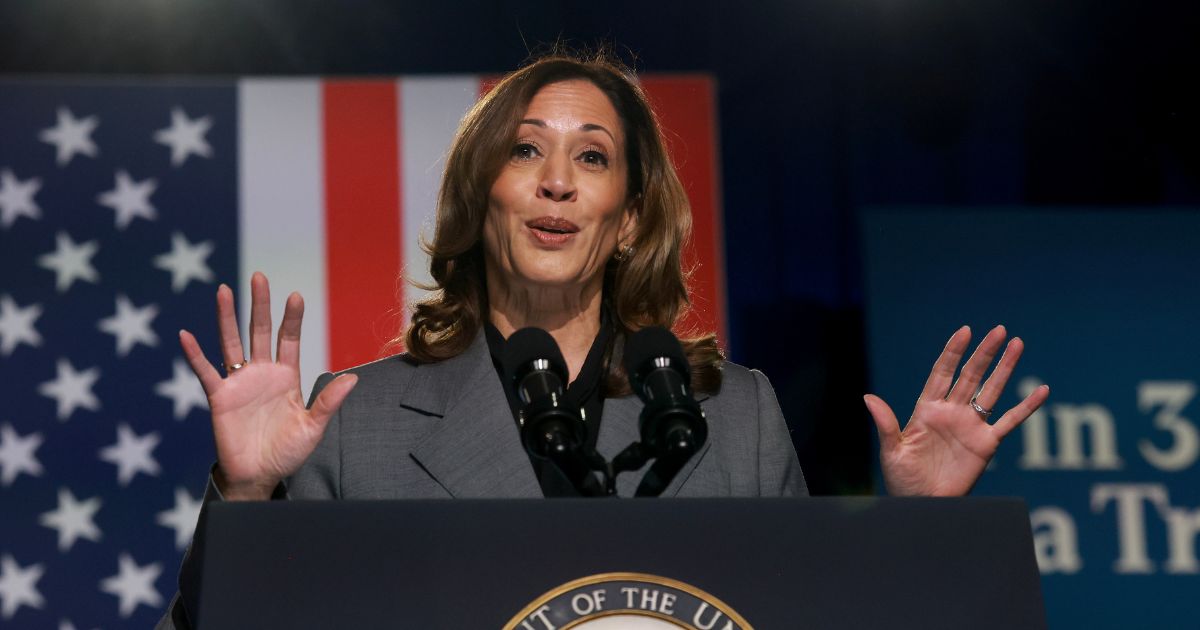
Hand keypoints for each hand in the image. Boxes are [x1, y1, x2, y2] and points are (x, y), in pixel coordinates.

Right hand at [179, 272, 357, 499]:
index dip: (291, 319)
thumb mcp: (313, 427)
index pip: (290, 340)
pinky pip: (205, 372)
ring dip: (227, 317)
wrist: (259, 476)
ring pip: (232, 343)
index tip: (295, 296)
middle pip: (260, 332)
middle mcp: (262, 374)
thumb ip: (329, 402)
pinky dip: (195, 354)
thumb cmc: (287, 452)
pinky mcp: (219, 397)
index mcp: (287, 377)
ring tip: (223, 290)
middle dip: (260, 305)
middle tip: (259, 277)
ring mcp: (239, 383)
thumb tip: (353, 377)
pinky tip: (186, 335)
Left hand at [863, 325, 1048, 496]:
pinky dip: (1026, 407)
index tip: (964, 331)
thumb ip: (886, 423)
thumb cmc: (903, 479)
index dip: (952, 352)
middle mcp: (951, 412)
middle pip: (970, 375)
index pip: (942, 373)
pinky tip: (1041, 390)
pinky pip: (1010, 421)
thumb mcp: (891, 451)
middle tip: (999, 330)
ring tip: (1017, 344)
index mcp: (927, 409)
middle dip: (984, 353)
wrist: (923, 504)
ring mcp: (971, 426)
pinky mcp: (987, 444)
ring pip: (992, 390)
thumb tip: (867, 397)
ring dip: (1004, 368)